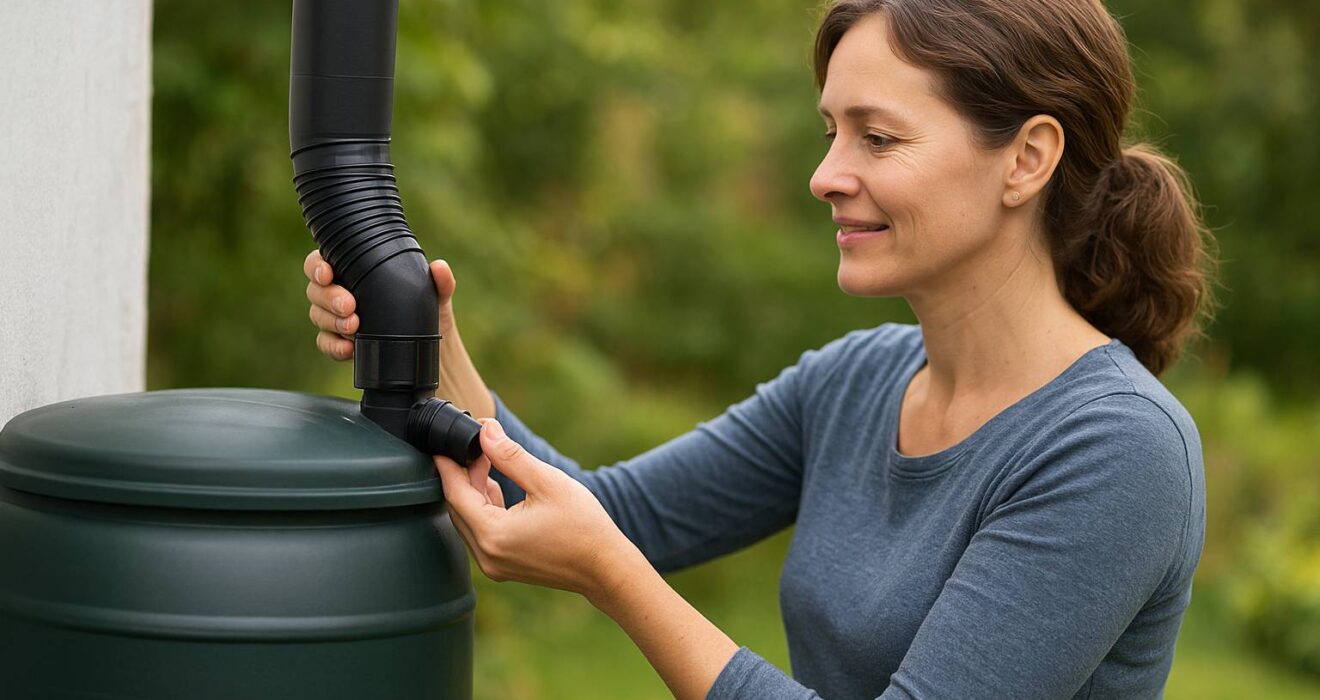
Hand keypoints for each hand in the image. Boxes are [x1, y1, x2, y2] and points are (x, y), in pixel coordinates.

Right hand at [302, 250, 494, 416]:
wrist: (431, 351)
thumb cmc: (428, 313)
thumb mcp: (437, 297)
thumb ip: (441, 281)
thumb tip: (440, 267)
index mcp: (356, 272)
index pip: (324, 262)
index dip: (318, 266)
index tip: (327, 273)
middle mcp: (341, 293)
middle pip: (316, 290)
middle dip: (329, 298)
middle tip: (349, 306)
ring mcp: (337, 319)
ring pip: (318, 316)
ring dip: (332, 322)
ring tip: (353, 327)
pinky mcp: (341, 344)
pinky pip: (326, 344)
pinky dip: (335, 347)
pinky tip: (349, 349)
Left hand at [435, 420, 641, 599]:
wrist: (605, 567)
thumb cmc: (583, 526)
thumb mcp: (547, 482)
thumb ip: (510, 455)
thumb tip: (484, 430)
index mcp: (493, 534)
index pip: (455, 494)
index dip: (447, 465)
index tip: (442, 443)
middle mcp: (486, 555)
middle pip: (457, 508)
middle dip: (462, 475)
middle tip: (474, 446)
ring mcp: (493, 564)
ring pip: (468, 520)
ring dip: (474, 491)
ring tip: (488, 462)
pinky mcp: (503, 566)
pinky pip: (481, 532)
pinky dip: (484, 509)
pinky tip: (499, 489)